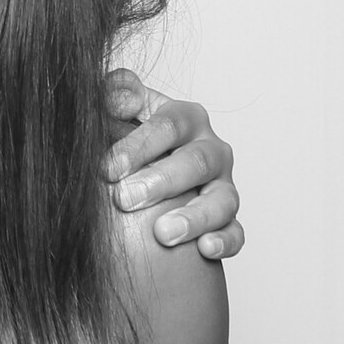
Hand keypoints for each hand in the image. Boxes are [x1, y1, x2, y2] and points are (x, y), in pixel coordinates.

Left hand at [100, 72, 242, 260]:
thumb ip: (116, 93)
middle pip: (197, 162)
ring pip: (222, 200)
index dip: (139, 145)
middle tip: (125, 199)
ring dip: (194, 217)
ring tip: (164, 233)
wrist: (143, 177)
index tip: (108, 168)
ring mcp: (223, 186)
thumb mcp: (119, 110)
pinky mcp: (228, 220)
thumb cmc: (129, 142)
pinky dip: (224, 241)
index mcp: (186, 118)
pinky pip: (235, 232)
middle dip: (161, 181)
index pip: (170, 124)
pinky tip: (204, 249)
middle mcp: (211, 150)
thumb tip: (122, 100)